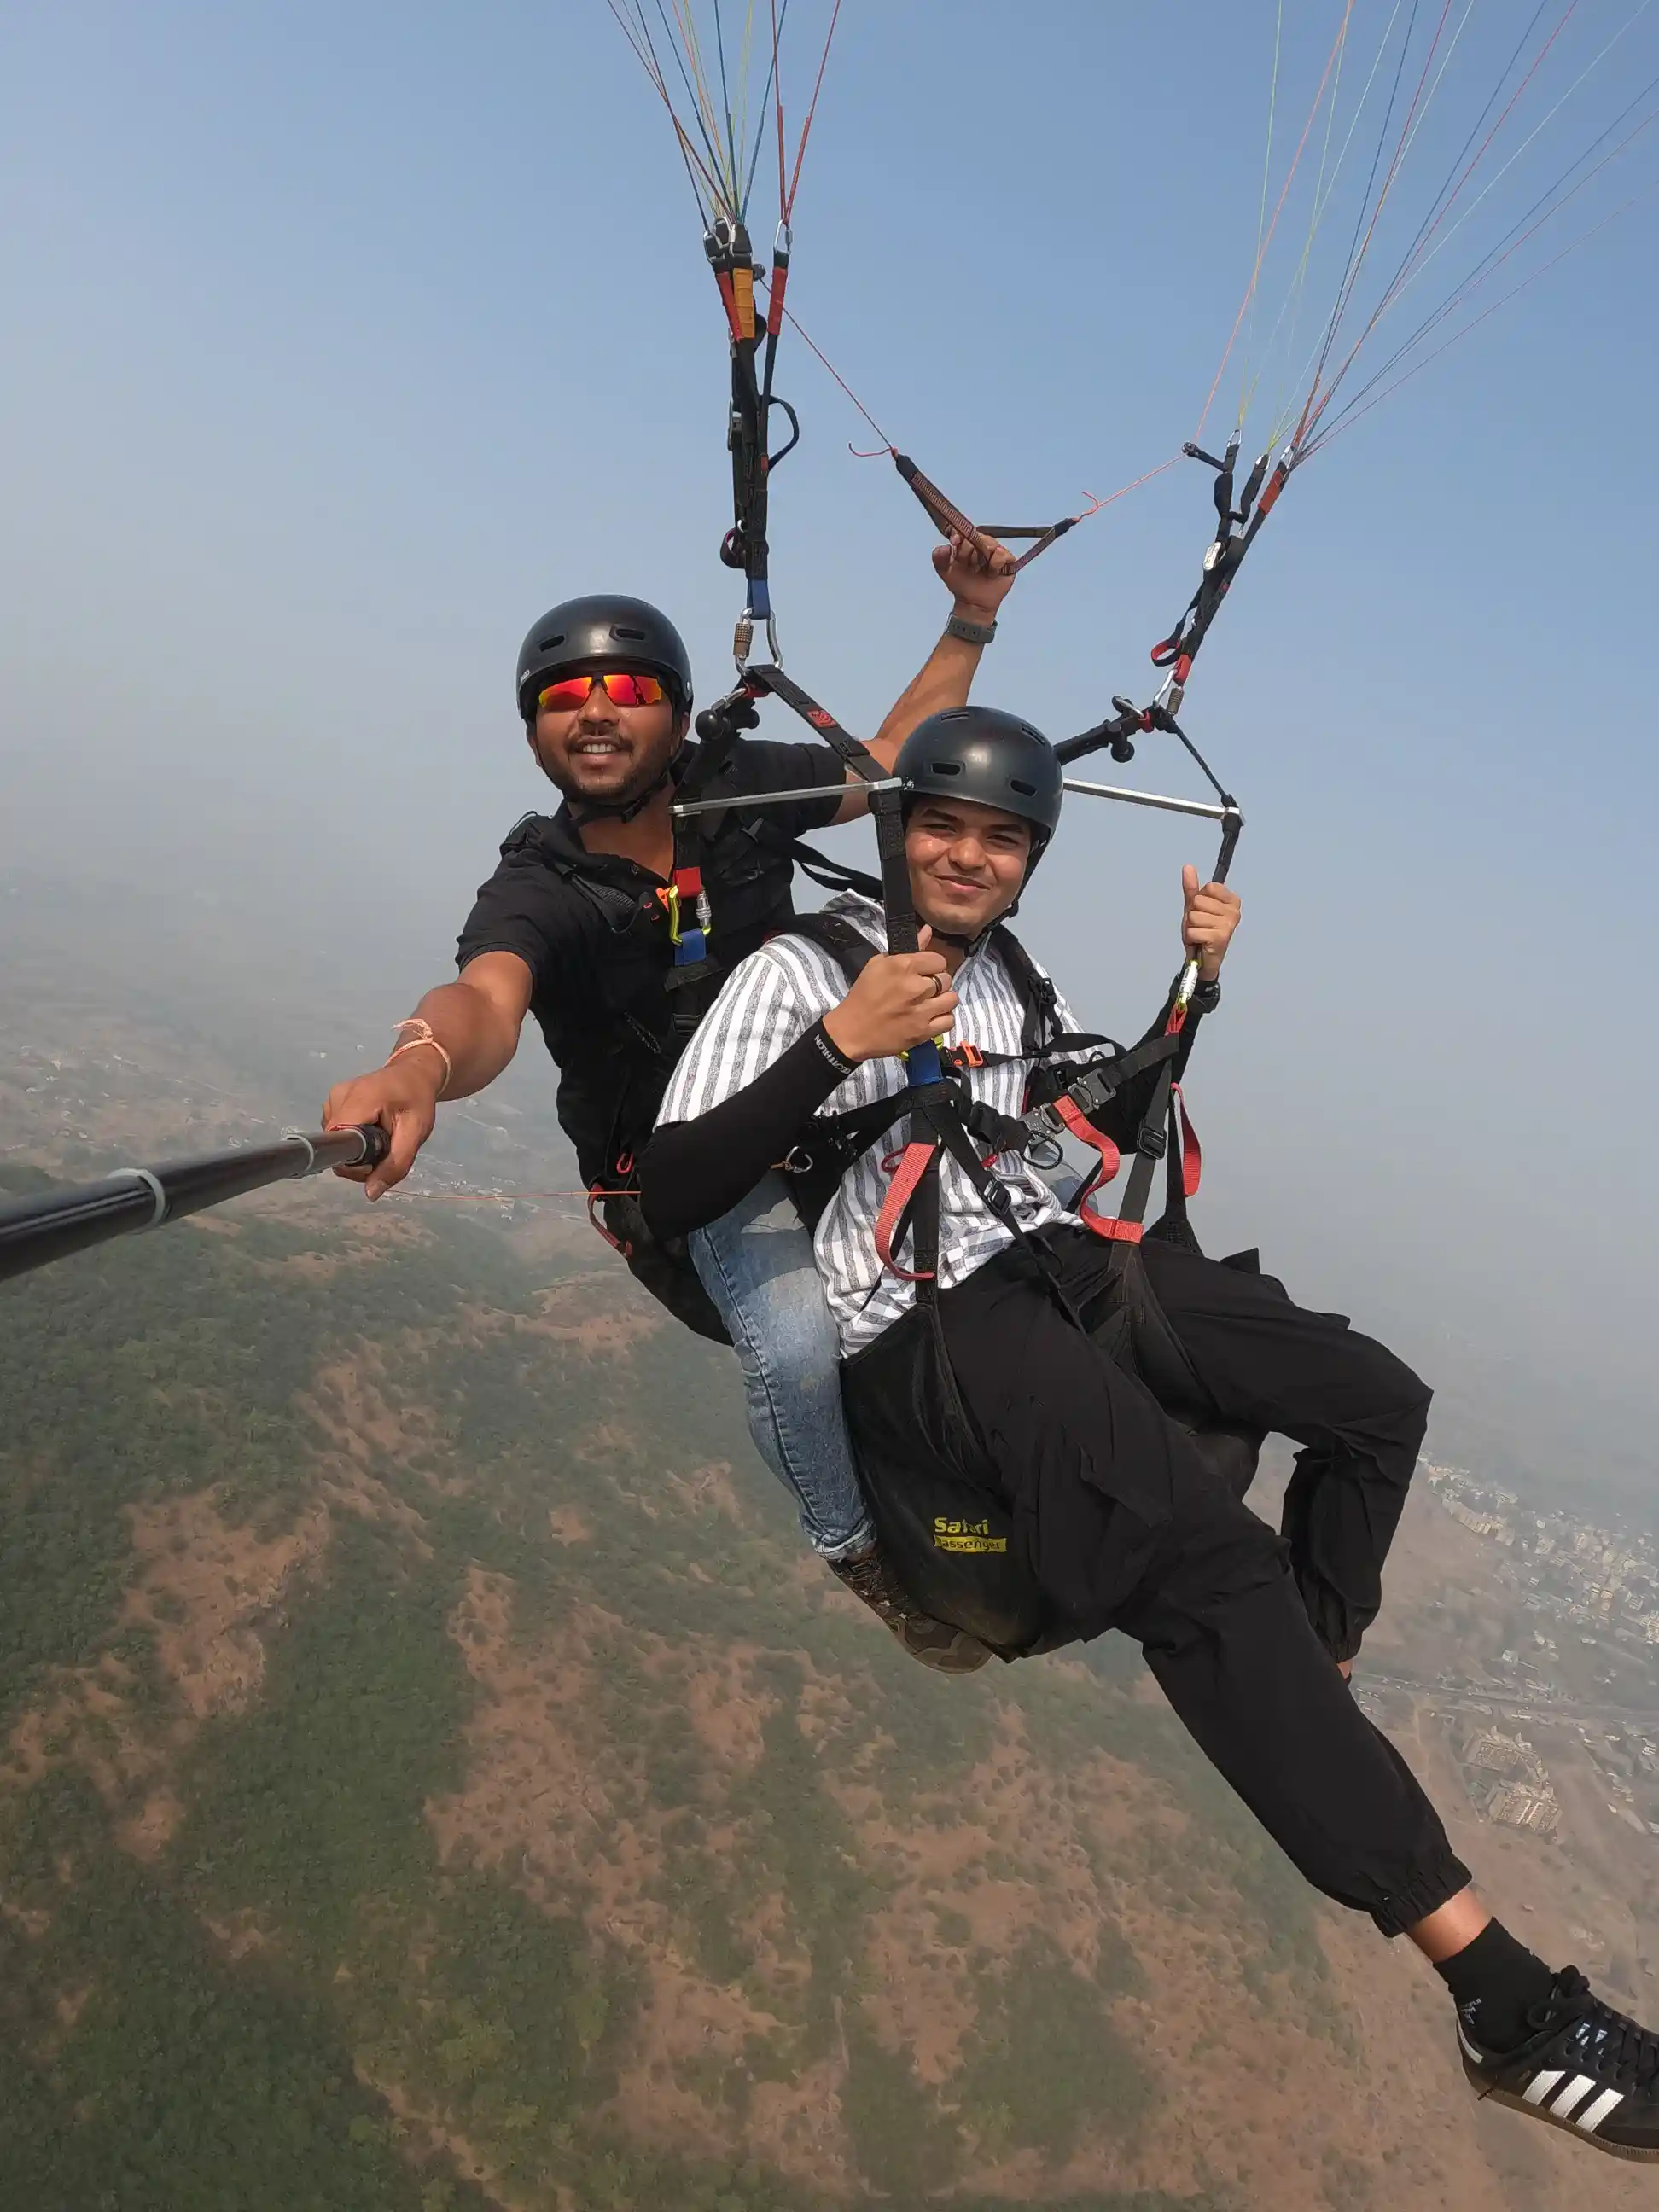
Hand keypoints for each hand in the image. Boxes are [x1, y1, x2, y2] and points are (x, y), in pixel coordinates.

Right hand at [322, 1055, 442, 1200]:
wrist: (413, 1073)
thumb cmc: (417, 1100)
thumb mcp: (416, 1133)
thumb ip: (396, 1164)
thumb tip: (371, 1193)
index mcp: (359, 1100)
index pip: (338, 1142)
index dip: (352, 1163)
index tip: (373, 1166)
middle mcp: (337, 1097)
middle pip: (336, 1144)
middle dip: (358, 1160)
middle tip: (385, 1153)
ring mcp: (332, 1097)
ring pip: (336, 1140)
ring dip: (356, 1151)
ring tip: (381, 1139)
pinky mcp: (333, 1101)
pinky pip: (337, 1131)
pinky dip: (352, 1139)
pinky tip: (370, 1132)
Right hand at [822, 927, 958, 1062]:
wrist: (851, 1031)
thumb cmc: (862, 996)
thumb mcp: (878, 964)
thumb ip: (909, 948)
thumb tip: (928, 930)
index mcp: (903, 966)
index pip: (938, 960)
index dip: (933, 966)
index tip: (925, 972)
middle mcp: (916, 987)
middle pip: (946, 979)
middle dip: (937, 983)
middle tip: (924, 989)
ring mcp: (921, 1011)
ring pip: (951, 999)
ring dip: (943, 1000)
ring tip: (931, 1003)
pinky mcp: (923, 1031)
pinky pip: (948, 1021)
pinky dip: (943, 1019)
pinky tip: (932, 1017)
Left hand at [933, 529, 1016, 625]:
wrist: (973, 603)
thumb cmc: (961, 585)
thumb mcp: (944, 570)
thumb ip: (939, 556)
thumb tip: (945, 547)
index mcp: (966, 543)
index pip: (964, 530)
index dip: (960, 534)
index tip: (955, 542)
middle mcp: (981, 544)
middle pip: (977, 536)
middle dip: (968, 550)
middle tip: (966, 563)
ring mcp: (995, 551)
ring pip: (990, 543)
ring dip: (981, 557)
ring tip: (977, 569)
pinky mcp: (1007, 561)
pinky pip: (1002, 554)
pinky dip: (995, 563)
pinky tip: (990, 573)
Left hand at [1181, 865, 1240, 981]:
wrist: (1202, 959)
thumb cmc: (1202, 931)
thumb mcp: (1194, 907)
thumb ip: (1191, 888)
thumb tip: (1188, 867)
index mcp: (1232, 900)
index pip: (1209, 887)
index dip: (1199, 899)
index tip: (1204, 911)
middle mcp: (1234, 911)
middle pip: (1199, 901)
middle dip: (1193, 914)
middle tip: (1200, 925)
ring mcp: (1229, 924)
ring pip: (1194, 916)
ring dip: (1191, 927)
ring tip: (1200, 934)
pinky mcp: (1221, 937)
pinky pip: (1193, 930)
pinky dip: (1191, 938)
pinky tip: (1200, 942)